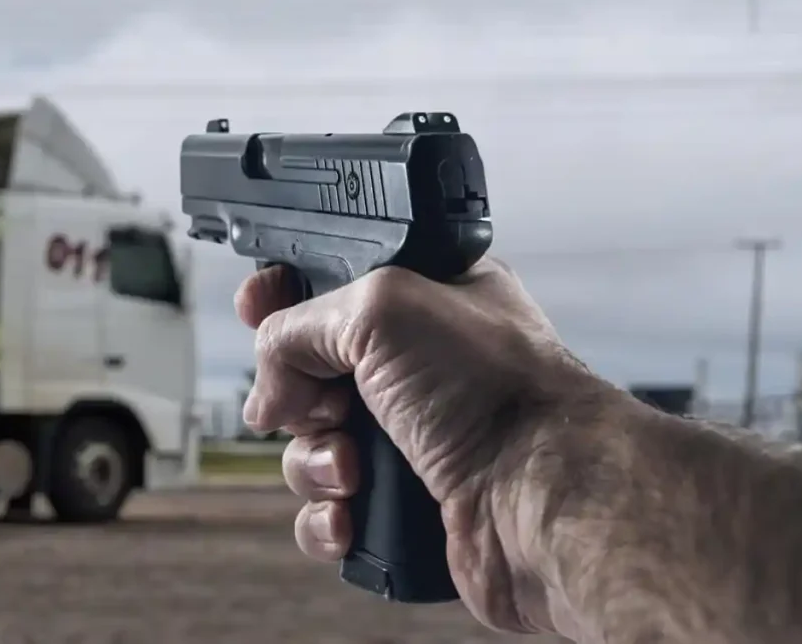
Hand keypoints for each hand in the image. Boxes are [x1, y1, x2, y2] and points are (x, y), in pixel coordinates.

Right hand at [236, 258, 595, 633]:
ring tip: (351, 467)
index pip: (331, 284)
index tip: (256, 307)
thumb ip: (300, 324)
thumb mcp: (381, 307)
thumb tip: (269, 388)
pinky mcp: (403, 502)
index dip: (285, 296)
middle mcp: (416, 368)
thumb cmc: (500, 392)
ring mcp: (410, 437)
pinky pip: (328, 508)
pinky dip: (326, 515)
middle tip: (324, 403)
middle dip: (296, 394)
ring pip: (310, 446)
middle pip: (308, 371)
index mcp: (424, 300)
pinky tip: (352, 514)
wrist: (545, 499)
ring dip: (312, 460)